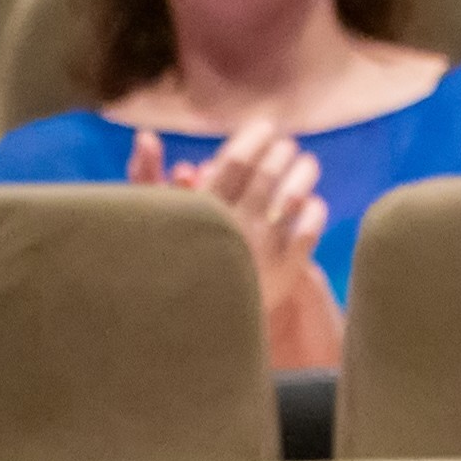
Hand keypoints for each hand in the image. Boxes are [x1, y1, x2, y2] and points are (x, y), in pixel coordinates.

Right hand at [130, 119, 341, 369]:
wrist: (182, 333)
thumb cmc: (161, 268)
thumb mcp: (147, 222)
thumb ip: (144, 178)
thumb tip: (146, 136)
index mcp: (201, 211)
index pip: (235, 163)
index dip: (254, 139)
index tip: (265, 127)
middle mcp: (234, 226)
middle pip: (268, 175)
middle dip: (281, 152)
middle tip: (288, 144)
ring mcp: (262, 251)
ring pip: (293, 198)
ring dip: (304, 174)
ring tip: (308, 164)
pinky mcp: (283, 274)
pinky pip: (309, 233)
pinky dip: (315, 213)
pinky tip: (313, 204)